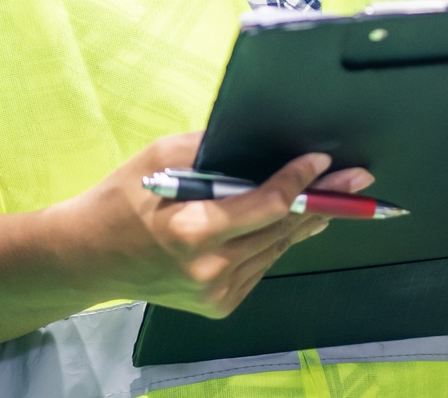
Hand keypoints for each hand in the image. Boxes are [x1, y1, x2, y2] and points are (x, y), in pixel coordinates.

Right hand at [50, 132, 373, 318]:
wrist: (90, 257)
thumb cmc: (125, 197)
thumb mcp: (163, 156)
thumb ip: (215, 151)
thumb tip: (264, 143)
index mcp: (193, 231)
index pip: (265, 205)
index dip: (299, 181)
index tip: (322, 160)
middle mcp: (209, 270)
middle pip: (282, 229)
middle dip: (321, 199)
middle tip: (356, 179)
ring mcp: (216, 293)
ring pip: (277, 248)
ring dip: (305, 221)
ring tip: (335, 196)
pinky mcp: (220, 305)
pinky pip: (263, 265)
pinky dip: (278, 240)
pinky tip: (294, 220)